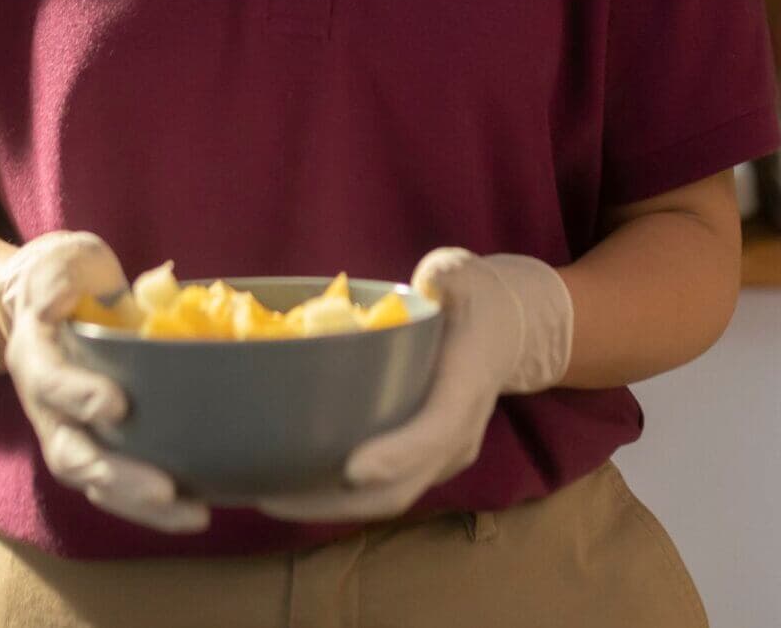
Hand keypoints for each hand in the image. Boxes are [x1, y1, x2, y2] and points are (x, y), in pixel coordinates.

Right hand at [0, 230, 210, 533]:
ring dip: (140, 504)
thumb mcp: (57, 261)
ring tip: (193, 514)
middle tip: (164, 488)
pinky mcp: (100, 443)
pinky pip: (119, 483)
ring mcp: (71, 431)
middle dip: (117, 476)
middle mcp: (47, 406)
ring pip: (96, 482)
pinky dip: (152, 504)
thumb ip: (55, 277)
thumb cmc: (64, 276)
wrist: (56, 297)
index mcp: (35, 356)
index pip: (50, 383)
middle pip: (71, 454)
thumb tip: (60, 294)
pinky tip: (195, 509)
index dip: (79, 397)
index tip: (118, 406)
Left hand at [253, 246, 573, 523]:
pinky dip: (343, 494)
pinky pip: (388, 487)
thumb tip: (401, 293)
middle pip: (405, 485)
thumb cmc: (471, 294)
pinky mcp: (429, 458)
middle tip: (272, 494)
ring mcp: (448, 452)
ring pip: (392, 496)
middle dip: (338, 500)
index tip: (350, 468)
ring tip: (270, 494)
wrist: (510, 325)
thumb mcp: (456, 274)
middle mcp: (461, 430)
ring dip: (333, 504)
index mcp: (470, 381)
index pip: (438, 428)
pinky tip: (297, 482)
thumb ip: (435, 283)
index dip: (397, 454)